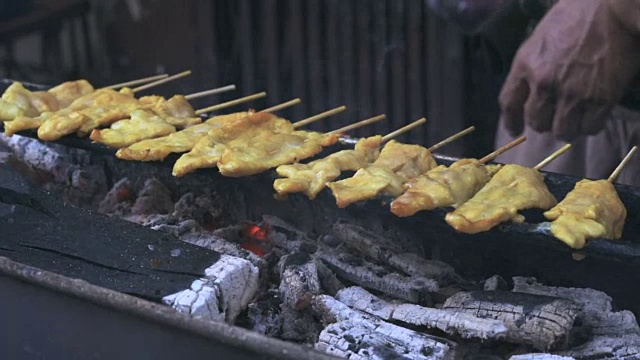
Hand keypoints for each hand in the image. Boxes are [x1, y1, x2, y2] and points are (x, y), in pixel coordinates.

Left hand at [499, 0, 639, 140]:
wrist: (612, 7)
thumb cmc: (576, 18)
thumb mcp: (539, 40)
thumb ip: (531, 67)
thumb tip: (530, 92)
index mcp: (526, 65)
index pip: (509, 103)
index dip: (511, 121)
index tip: (515, 130)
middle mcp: (545, 82)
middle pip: (536, 122)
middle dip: (543, 124)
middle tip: (553, 118)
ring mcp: (573, 92)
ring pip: (562, 130)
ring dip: (567, 128)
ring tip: (574, 120)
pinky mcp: (600, 98)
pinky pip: (590, 128)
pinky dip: (590, 126)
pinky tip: (592, 117)